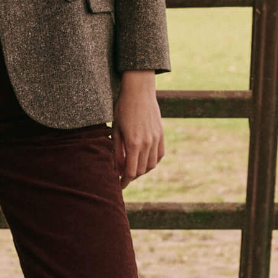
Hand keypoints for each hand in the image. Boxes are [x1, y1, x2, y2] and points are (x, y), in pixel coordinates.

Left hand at [111, 70, 164, 188]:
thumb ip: (117, 151)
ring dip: (143, 170)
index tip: (119, 185)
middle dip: (132, 177)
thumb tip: (117, 169)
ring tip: (133, 168)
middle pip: (142, 170)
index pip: (131, 172)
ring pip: (152, 165)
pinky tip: (145, 160)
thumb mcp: (116, 130)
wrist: (139, 92)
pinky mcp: (161, 134)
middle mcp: (147, 143)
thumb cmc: (123, 109)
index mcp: (133, 143)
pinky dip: (153, 161)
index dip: (124, 181)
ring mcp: (156, 139)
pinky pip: (159, 155)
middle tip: (123, 177)